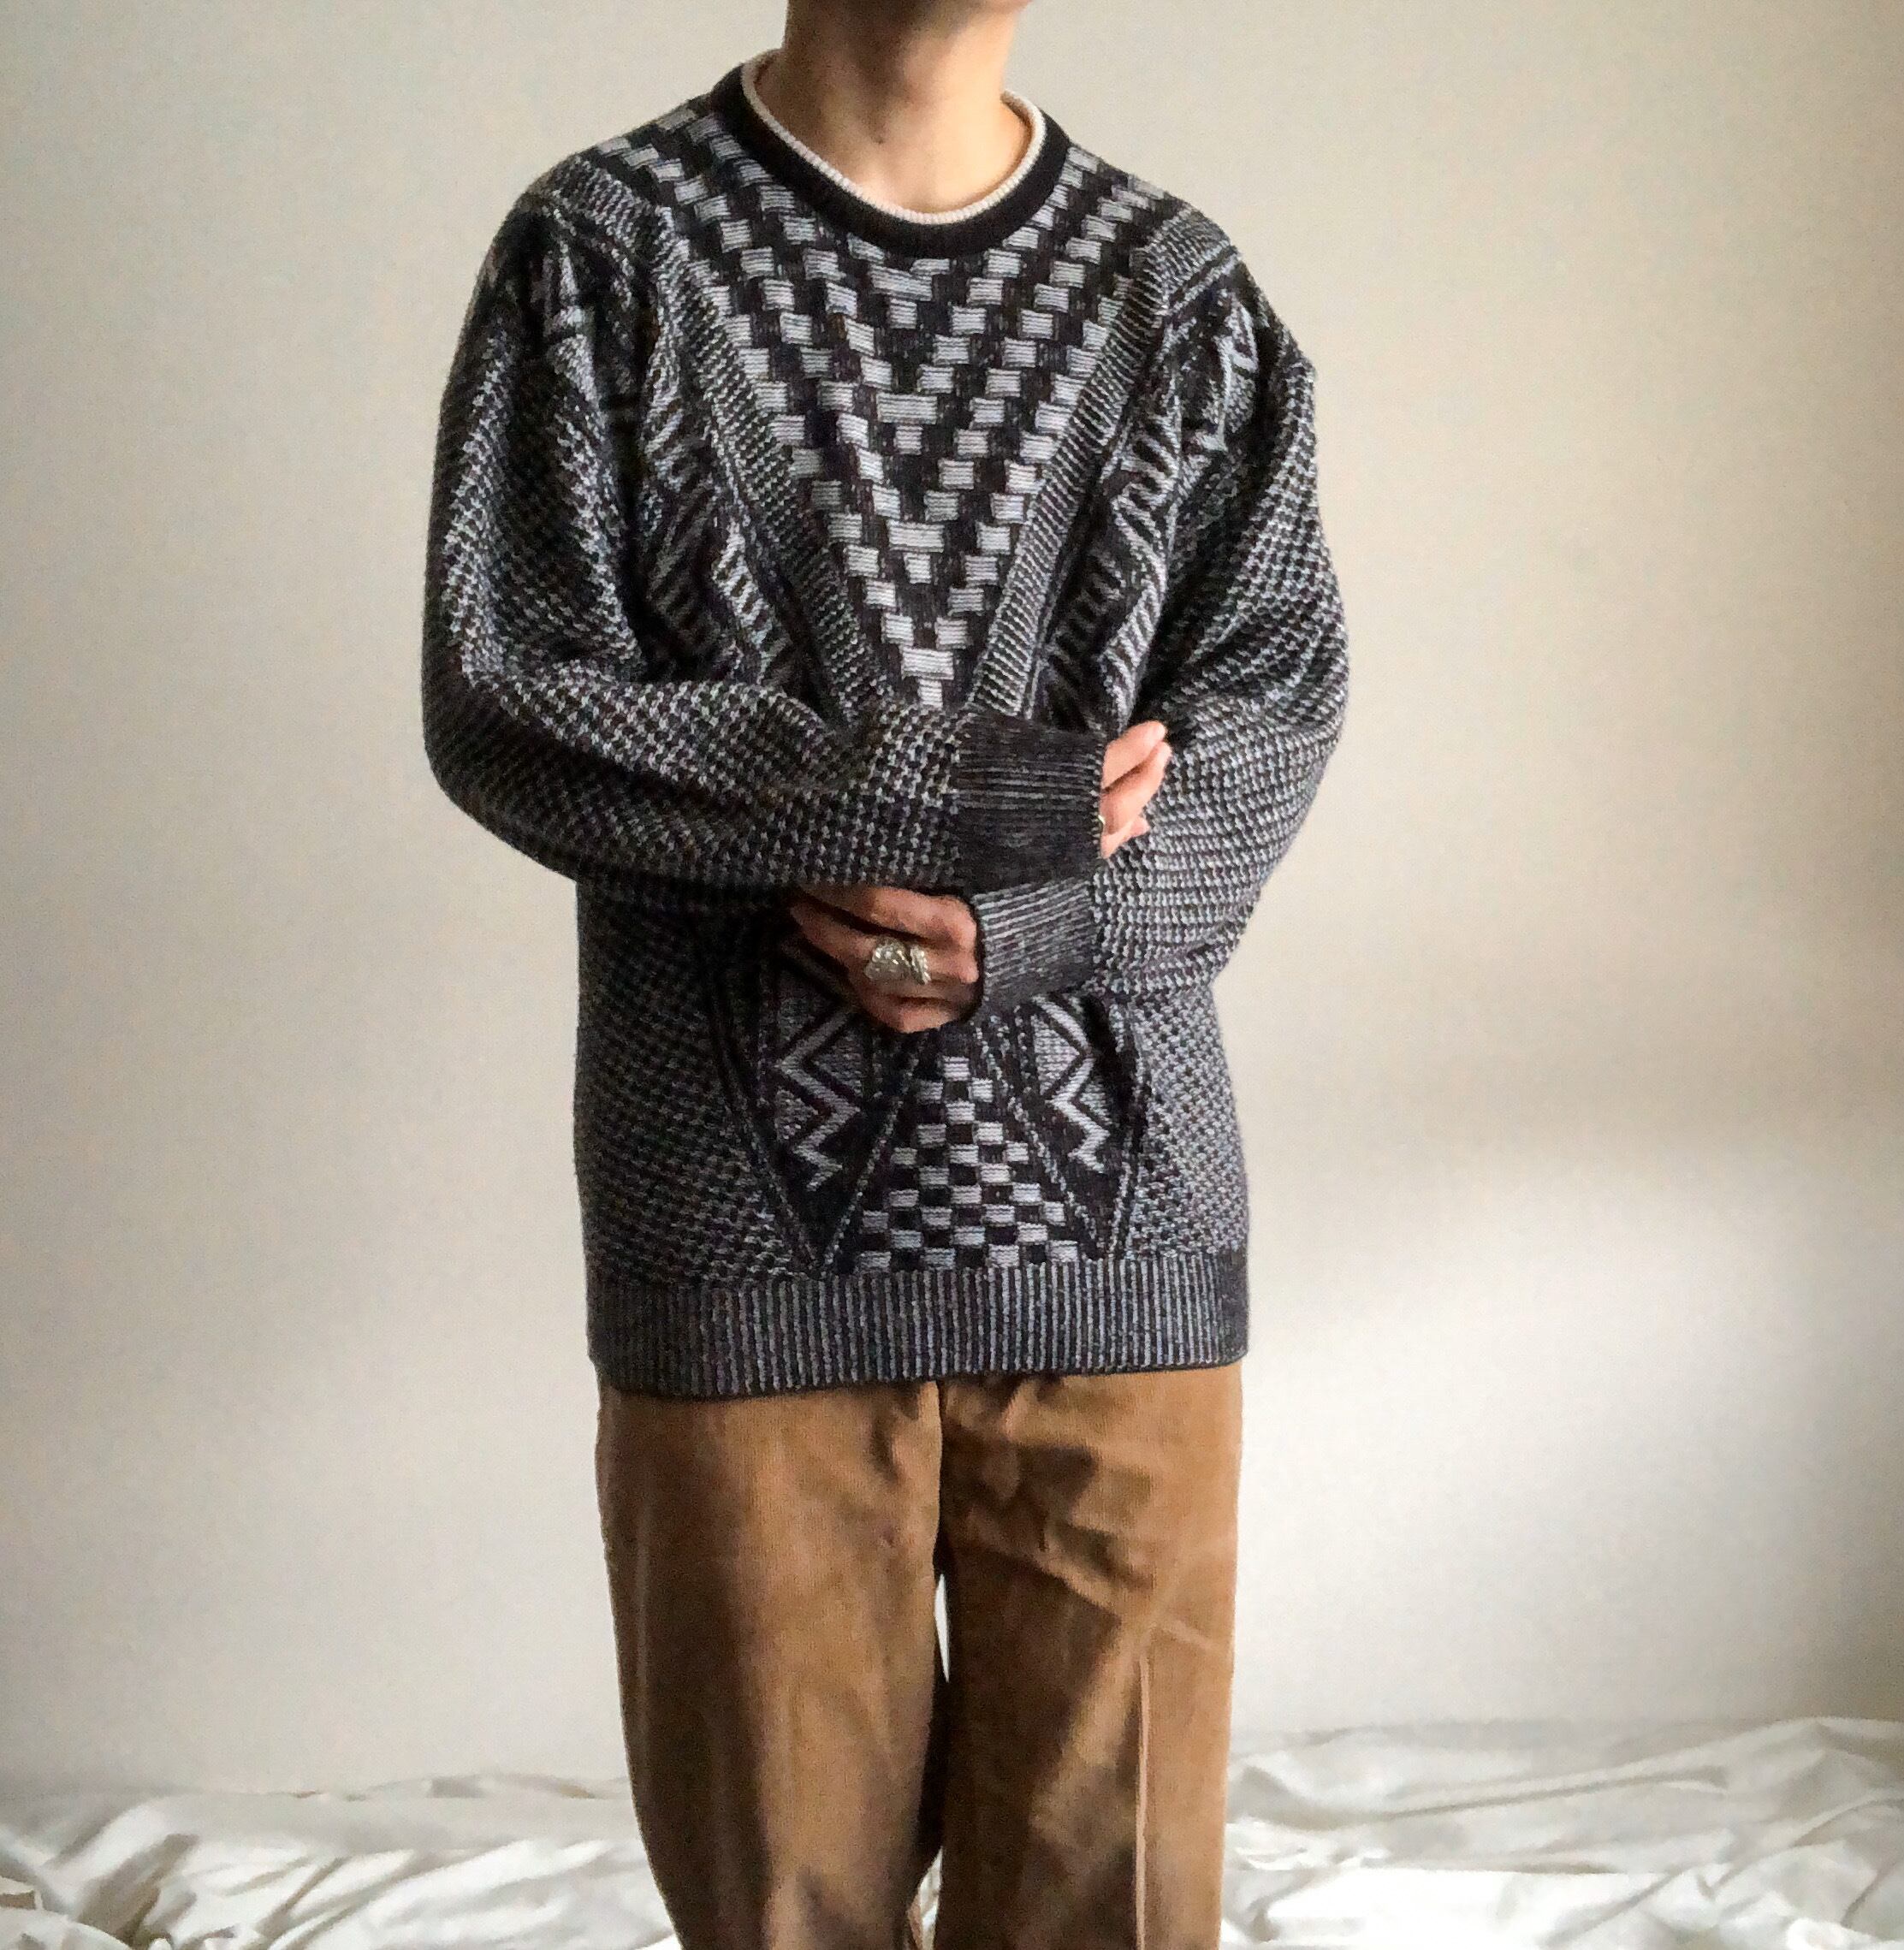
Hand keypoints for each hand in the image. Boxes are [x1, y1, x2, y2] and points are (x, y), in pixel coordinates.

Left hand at [789, 723, 1172, 1032]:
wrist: (1091, 951)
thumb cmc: (1060, 888)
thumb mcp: (1050, 846)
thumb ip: (1066, 804)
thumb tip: (1126, 748)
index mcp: (965, 921)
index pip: (880, 904)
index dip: (835, 886)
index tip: (810, 863)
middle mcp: (952, 965)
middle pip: (864, 946)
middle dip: (821, 917)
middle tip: (796, 888)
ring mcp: (951, 996)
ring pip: (873, 980)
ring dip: (832, 951)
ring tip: (805, 919)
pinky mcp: (953, 1017)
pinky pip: (896, 1014)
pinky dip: (868, 993)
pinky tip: (848, 967)